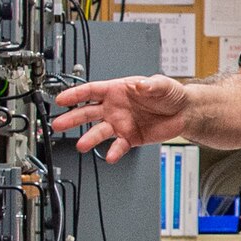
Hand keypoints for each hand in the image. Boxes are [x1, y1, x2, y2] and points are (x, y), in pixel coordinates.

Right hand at [52, 73, 189, 160]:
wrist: (183, 112)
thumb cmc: (170, 94)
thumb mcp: (162, 84)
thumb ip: (150, 85)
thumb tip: (140, 85)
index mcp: (117, 90)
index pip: (91, 91)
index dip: (75, 94)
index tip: (61, 99)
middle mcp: (114, 108)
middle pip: (87, 112)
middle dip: (72, 118)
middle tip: (58, 124)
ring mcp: (120, 123)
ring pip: (99, 131)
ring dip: (89, 138)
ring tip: (81, 145)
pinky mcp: (130, 138)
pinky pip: (119, 146)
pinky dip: (114, 152)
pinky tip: (110, 156)